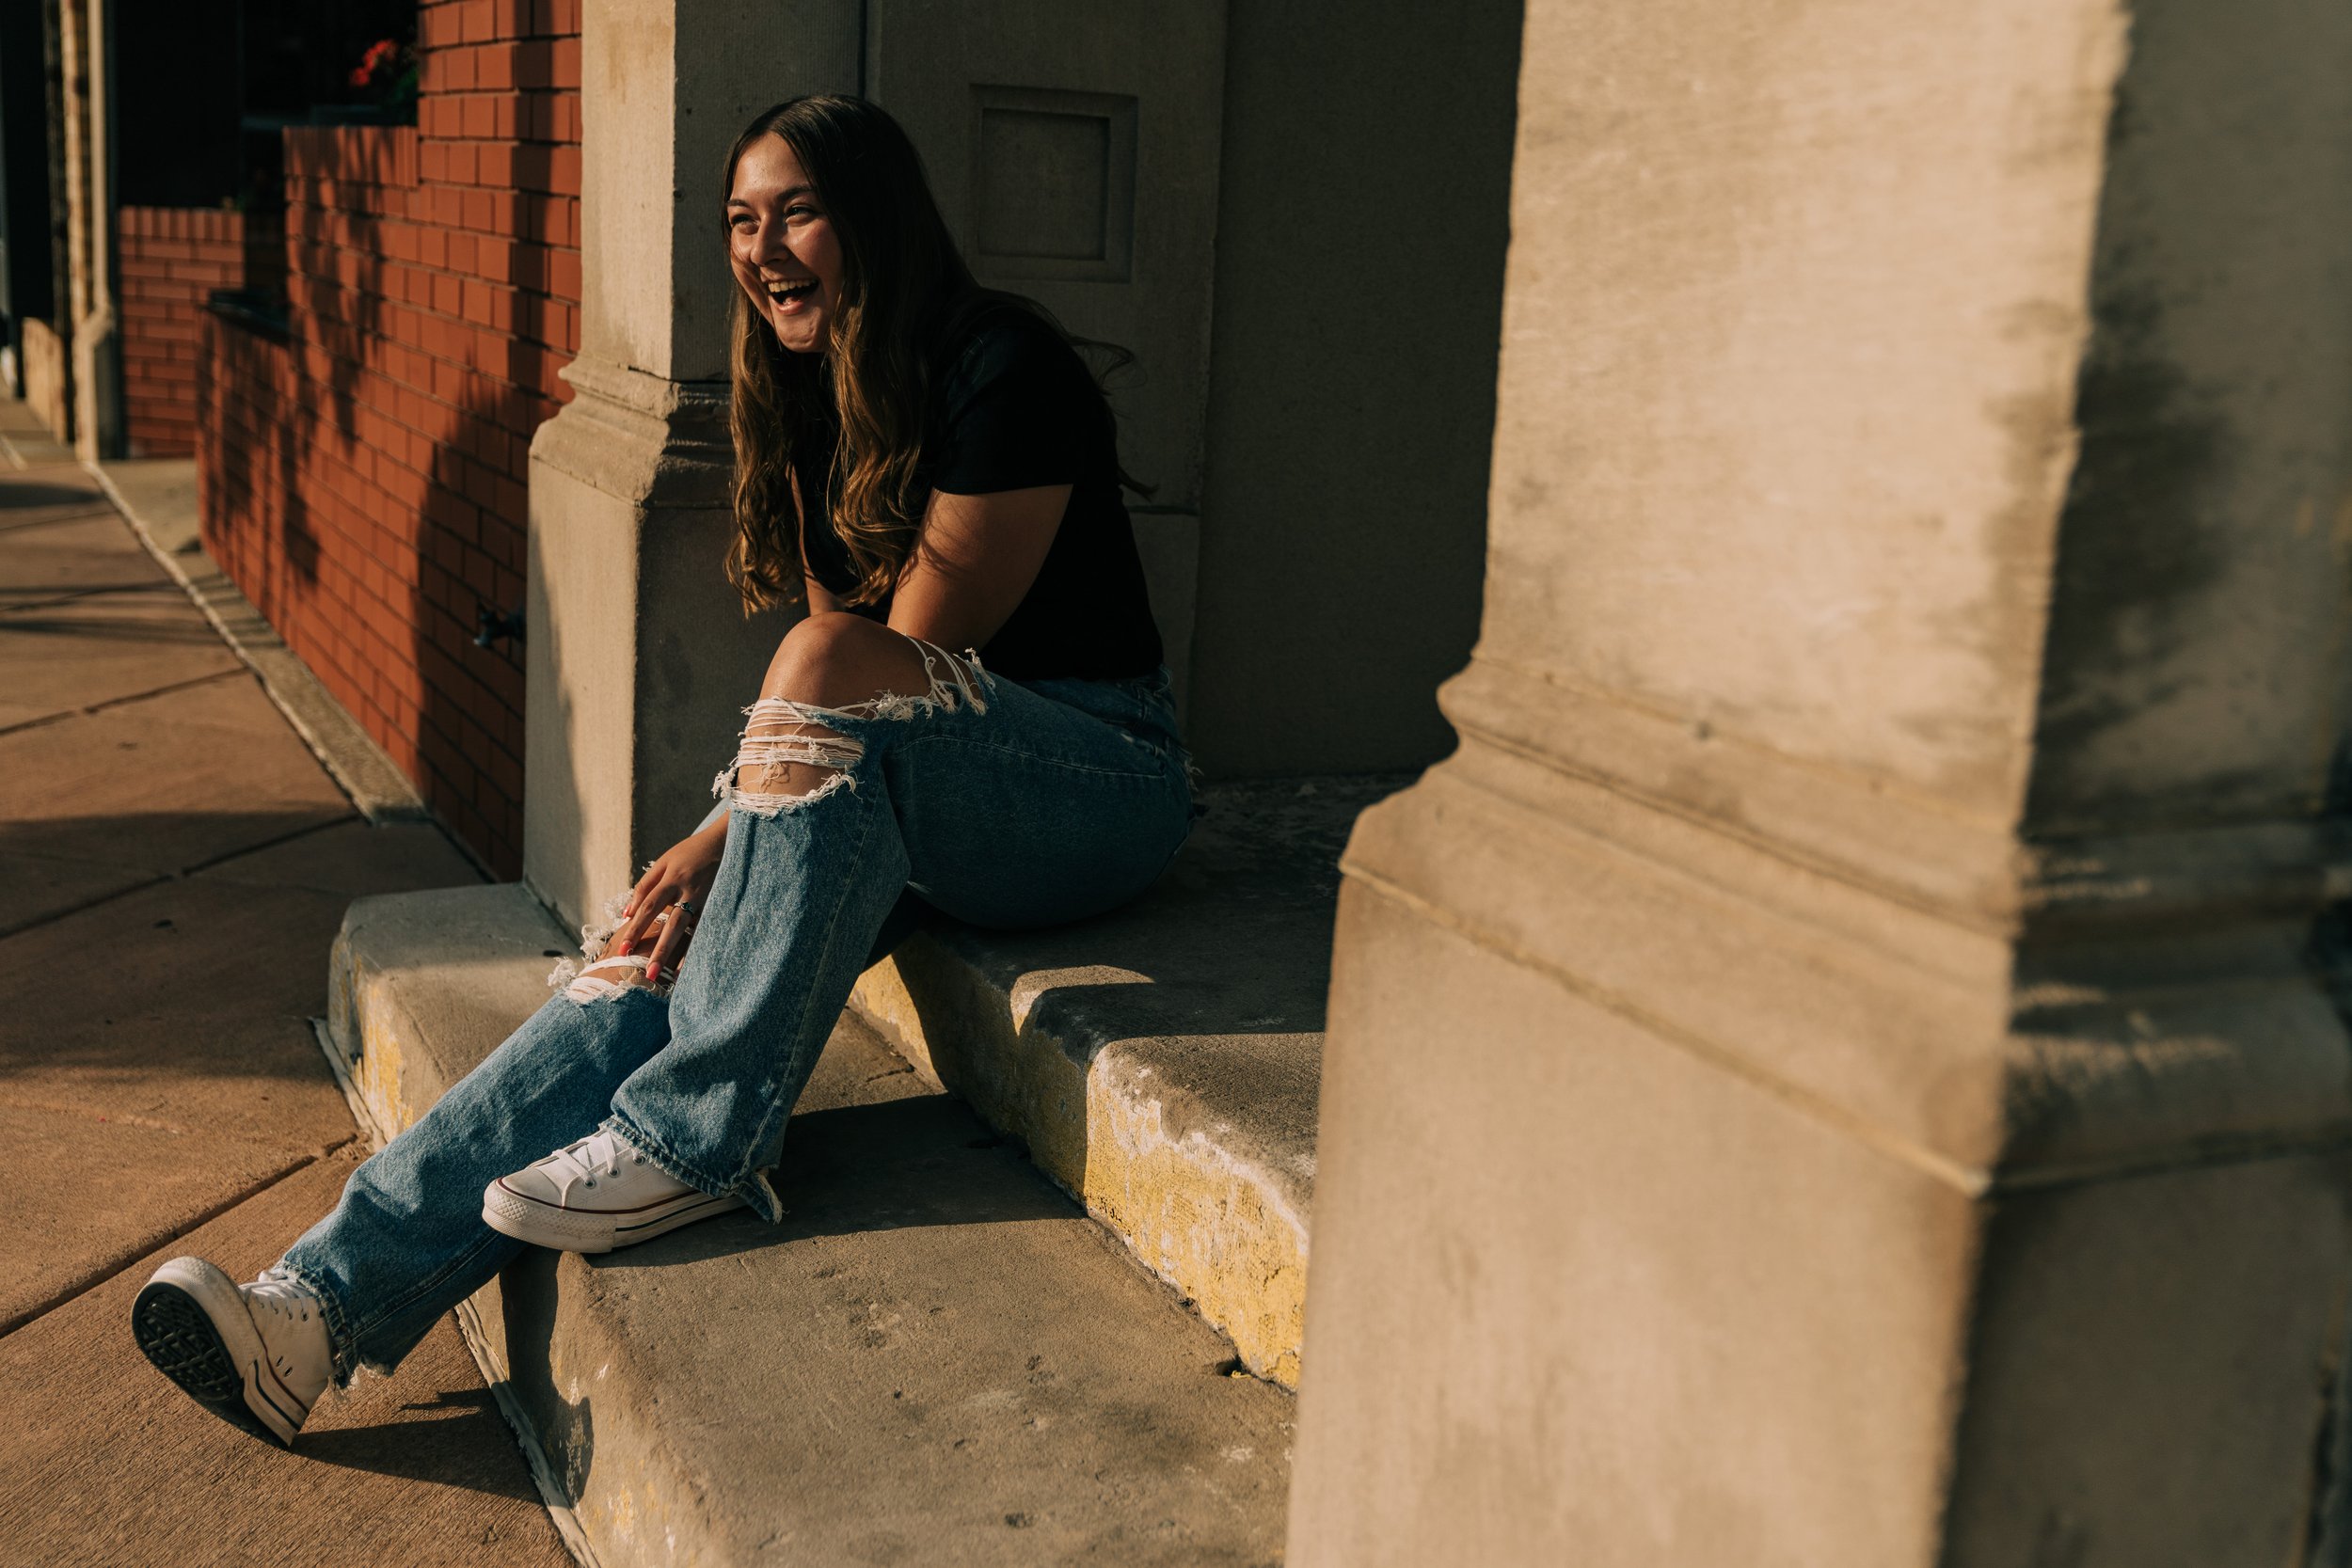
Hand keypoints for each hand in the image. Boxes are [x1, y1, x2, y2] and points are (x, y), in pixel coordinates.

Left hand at [611, 819, 726, 984]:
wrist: (726, 841)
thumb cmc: (690, 852)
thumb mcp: (665, 861)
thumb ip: (645, 885)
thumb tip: (627, 914)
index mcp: (672, 878)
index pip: (649, 906)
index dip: (636, 928)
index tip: (623, 949)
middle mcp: (689, 890)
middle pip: (671, 924)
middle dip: (659, 949)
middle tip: (647, 972)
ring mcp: (708, 899)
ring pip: (692, 931)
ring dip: (679, 954)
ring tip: (669, 977)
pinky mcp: (719, 905)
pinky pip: (707, 930)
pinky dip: (699, 948)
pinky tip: (692, 965)